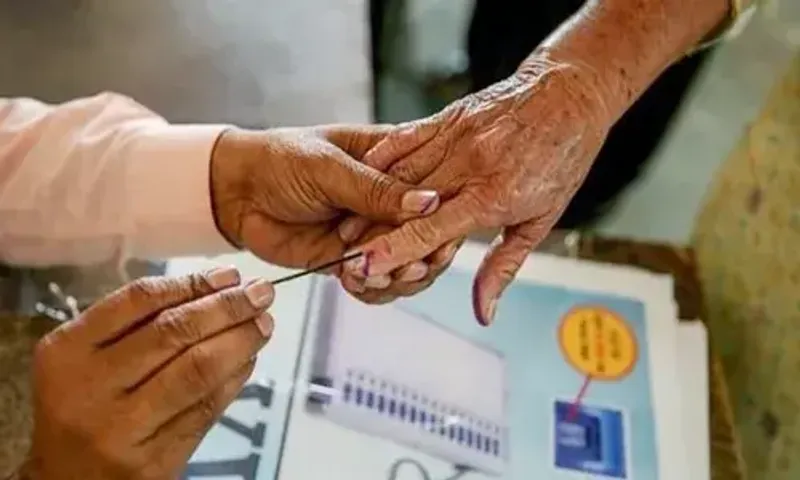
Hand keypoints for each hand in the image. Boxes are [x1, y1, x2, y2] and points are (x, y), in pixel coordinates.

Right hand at [18, 267, 272, 478]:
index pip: (140, 300)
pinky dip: (234, 379)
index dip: (193, 283)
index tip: (230, 275)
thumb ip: (135, 326)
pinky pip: (206, 409)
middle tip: (261, 293)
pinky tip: (249, 360)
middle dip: (227, 307)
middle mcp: (91, 387)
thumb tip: (216, 290)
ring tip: (263, 324)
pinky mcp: (153, 460)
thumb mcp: (86, 359)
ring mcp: (122, 428)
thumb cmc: (82, 406)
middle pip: (173, 332)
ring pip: (197, 370)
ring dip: (240, 341)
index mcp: (68, 351)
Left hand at [209, 125, 438, 272]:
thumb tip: (428, 202)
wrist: (234, 192)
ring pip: (406, 263)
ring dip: (397, 275)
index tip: (440, 237)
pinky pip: (376, 282)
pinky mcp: (351, 259)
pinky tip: (355, 282)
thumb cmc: (279, 160)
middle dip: (421, 255)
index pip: (436, 189)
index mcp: (395, 161)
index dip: (443, 216)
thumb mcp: (328, 167)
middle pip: (428, 234)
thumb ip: (376, 190)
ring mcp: (372, 232)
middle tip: (408, 267)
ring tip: (375, 275)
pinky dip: (371, 288)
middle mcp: (389, 199)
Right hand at [339, 55, 616, 323]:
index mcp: (493, 196)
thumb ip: (503, 267)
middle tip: (341, 254)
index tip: (364, 267)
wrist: (570, 94)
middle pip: (404, 205)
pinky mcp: (447, 117)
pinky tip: (362, 175)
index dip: (393, 251)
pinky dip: (381, 159)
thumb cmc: (561, 160)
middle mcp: (469, 166)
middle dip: (370, 232)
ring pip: (398, 173)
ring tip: (343, 225)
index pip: (430, 230)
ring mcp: (455, 137)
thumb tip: (484, 312)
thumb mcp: (541, 220)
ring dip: (368, 200)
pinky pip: (404, 138)